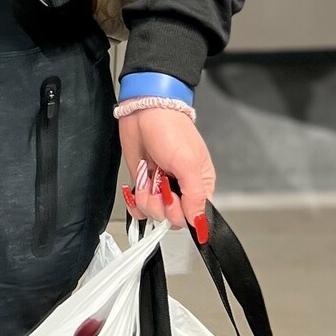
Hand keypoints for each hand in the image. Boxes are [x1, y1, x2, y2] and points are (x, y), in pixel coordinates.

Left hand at [119, 106, 213, 243]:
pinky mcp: (144, 185)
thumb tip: (200, 222)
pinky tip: (137, 189)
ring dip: (146, 198)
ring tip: (149, 177)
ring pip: (154, 214)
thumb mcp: (188, 164)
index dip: (180, 213)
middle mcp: (181, 189)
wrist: (144, 112)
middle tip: (160, 183)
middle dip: (161, 204)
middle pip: (172, 218)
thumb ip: (195, 196)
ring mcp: (161, 188)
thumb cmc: (171, 130)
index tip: (172, 198)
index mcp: (200, 185)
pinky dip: (135, 203)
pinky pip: (139, 208)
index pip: (194, 216)